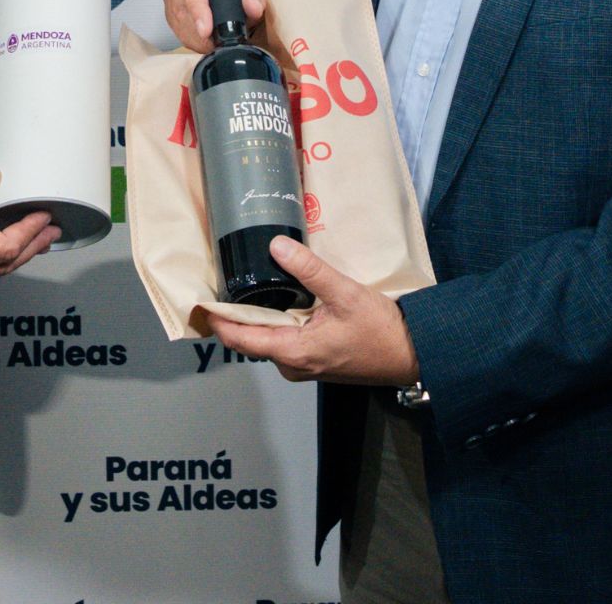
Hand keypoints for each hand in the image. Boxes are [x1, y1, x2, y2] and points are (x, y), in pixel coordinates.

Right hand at [162, 0, 266, 53]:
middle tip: (214, 44)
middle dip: (196, 30)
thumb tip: (253, 7)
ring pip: (176, 19)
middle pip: (181, 5)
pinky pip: (174, 27)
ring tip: (212, 44)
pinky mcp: (169, 8)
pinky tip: (203, 42)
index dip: (197, 9)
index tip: (206, 29)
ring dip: (193, 37)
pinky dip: (189, 39)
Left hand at [207, 237, 419, 385]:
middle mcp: (293, 364)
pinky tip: (278, 301)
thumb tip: (277, 246)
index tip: (199, 301)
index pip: (240, 338)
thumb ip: (310, 270)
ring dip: (256, 318)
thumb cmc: (382, 332)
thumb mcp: (345, 294)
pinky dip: (275, 323)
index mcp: (293, 352)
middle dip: (233, 315)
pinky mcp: (315, 361)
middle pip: (250, 339)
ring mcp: (304, 365)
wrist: (412, 354)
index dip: (217, 320)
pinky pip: (284, 341)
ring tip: (245, 287)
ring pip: (267, 340)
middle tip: (221, 284)